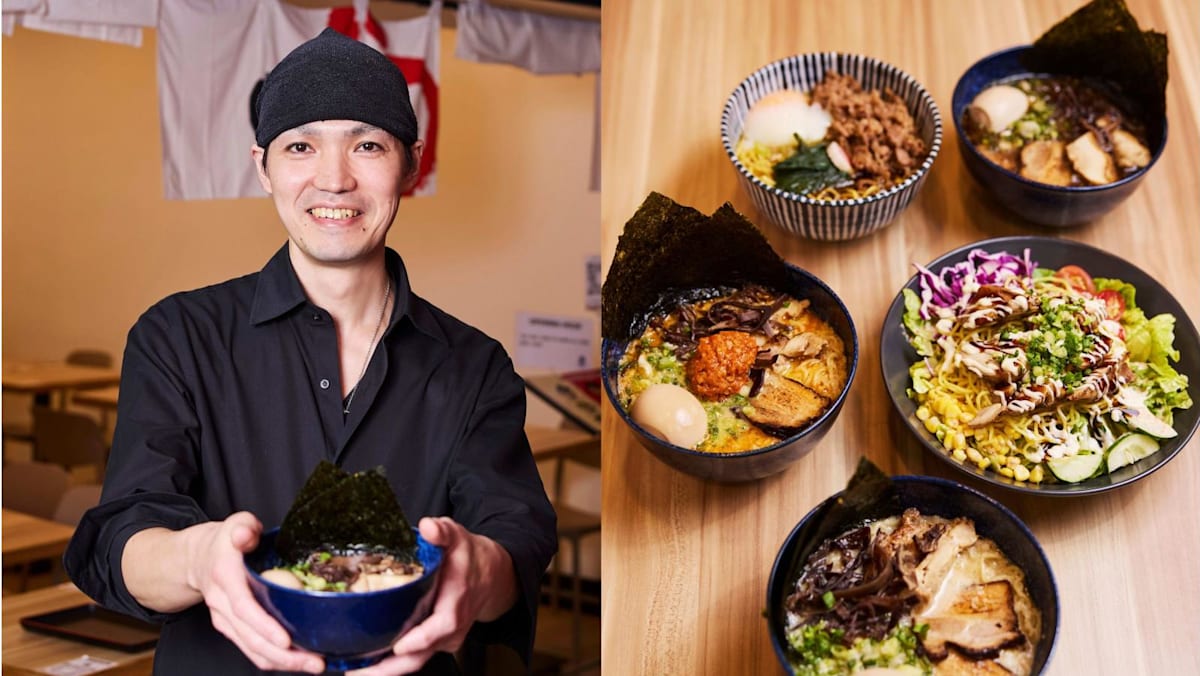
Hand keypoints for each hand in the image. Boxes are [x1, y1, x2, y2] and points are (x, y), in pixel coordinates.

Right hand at [187, 512, 324, 673]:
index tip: (286, 640)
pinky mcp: (232, 628)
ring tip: (313, 665)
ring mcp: (226, 619)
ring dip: (282, 662)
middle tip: (314, 661)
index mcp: (225, 577)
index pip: (243, 607)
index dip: (264, 626)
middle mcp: (222, 603)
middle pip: (250, 637)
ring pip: (251, 648)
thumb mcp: (236, 523)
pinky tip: (297, 661)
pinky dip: (273, 660)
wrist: (197, 558)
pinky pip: (251, 649)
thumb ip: (243, 527)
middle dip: (282, 655)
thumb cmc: (225, 540)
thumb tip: (245, 534)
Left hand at [348, 517, 517, 675]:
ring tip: (355, 672)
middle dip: (390, 668)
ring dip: (386, 670)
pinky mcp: (436, 643)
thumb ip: (442, 531)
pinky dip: (391, 664)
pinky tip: (367, 664)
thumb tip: (428, 526)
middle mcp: (451, 626)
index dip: (421, 638)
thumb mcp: (457, 537)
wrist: (491, 575)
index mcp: (456, 600)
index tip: (399, 645)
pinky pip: (414, 657)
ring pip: (415, 660)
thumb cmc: (469, 556)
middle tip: (358, 673)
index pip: (442, 624)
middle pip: (422, 654)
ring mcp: (444, 638)